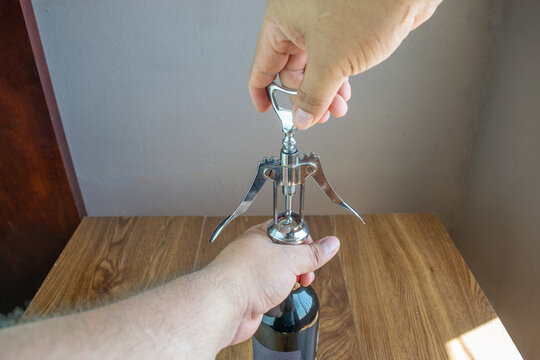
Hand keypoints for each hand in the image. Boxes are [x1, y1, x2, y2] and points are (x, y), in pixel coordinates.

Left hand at [206, 221, 339, 346]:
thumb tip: (331, 243)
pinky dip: (281, 294)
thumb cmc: (246, 276)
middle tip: (306, 271)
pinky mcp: (253, 294)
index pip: (288, 229)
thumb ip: (312, 253)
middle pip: (287, 253)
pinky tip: (281, 296)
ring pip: (281, 273)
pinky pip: (273, 290)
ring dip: (292, 279)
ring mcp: (254, 274)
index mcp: (261, 236)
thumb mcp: (289, 260)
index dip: (303, 239)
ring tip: (295, 284)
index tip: (313, 250)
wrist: (224, 306)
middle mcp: (256, 253)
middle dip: (301, 263)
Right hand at [249, 0, 441, 129]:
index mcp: (283, 20)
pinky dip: (337, 80)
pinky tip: (344, 92)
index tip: (267, 110)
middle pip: (291, 70)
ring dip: (324, 92)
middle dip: (305, 97)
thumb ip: (313, 95)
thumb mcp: (332, 60)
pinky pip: (332, 61)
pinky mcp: (344, 29)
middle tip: (314, 114)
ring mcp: (322, 25)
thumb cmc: (369, 3)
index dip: (262, 92)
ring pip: (315, 69)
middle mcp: (299, 21)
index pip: (263, 64)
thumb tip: (302, 116)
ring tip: (335, 107)